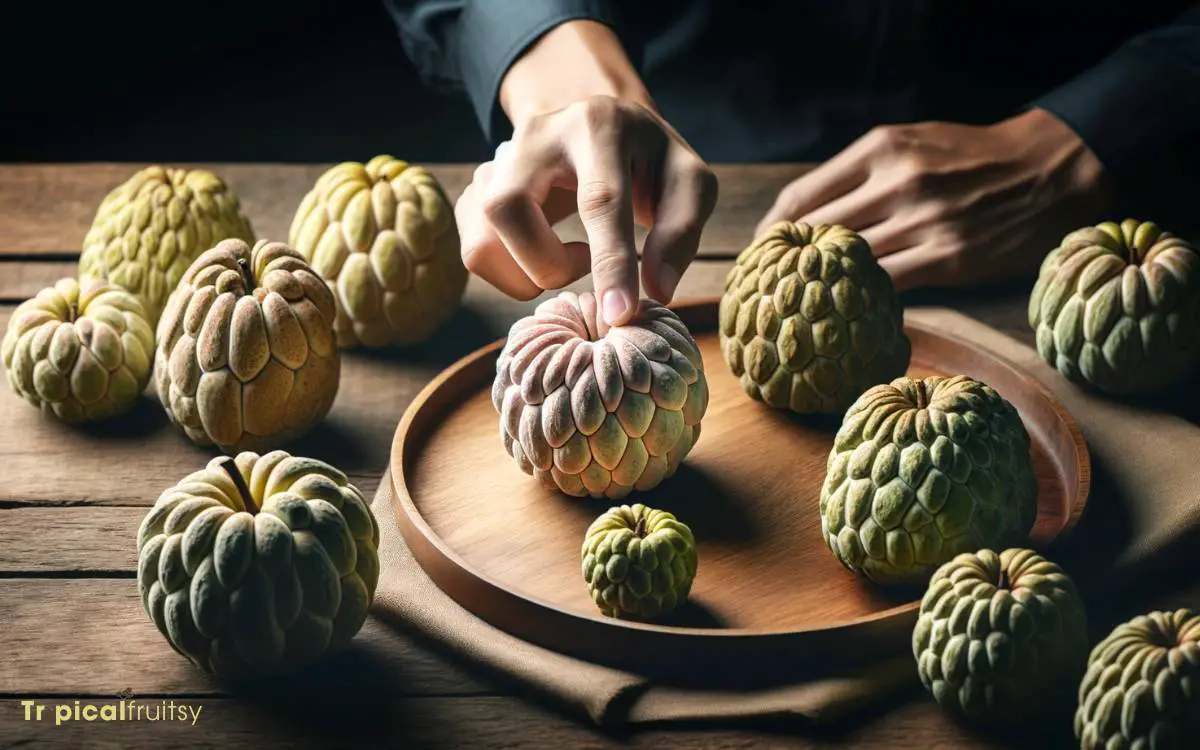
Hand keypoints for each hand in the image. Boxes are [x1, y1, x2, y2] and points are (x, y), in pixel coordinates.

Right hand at [456, 21, 717, 325]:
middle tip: (585, 262)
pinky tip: (545, 252)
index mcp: (597, 125)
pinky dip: (511, 273)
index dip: (610, 263)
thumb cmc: (650, 163)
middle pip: (509, 210)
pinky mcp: (478, 190)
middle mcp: (535, 135)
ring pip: (481, 242)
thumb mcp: (688, 183)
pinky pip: (475, 253)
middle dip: (548, 264)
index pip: (599, 200)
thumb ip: (681, 233)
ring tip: (568, 256)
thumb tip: (656, 292)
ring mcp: (497, 161)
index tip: (619, 315)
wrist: (604, 129)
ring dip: (528, 273)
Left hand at [757, 108, 1110, 291]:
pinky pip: (888, 286)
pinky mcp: (947, 257)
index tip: (760, 254)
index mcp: (880, 149)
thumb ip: (862, 172)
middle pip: (816, 234)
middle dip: (787, 266)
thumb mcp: (913, 141)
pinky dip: (865, 300)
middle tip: (770, 290)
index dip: (770, 233)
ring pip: (848, 263)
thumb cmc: (974, 156)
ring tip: (802, 307)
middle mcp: (896, 182)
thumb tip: (810, 214)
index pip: (800, 197)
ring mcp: (923, 221)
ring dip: (822, 288)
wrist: (1052, 167)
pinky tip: (851, 312)